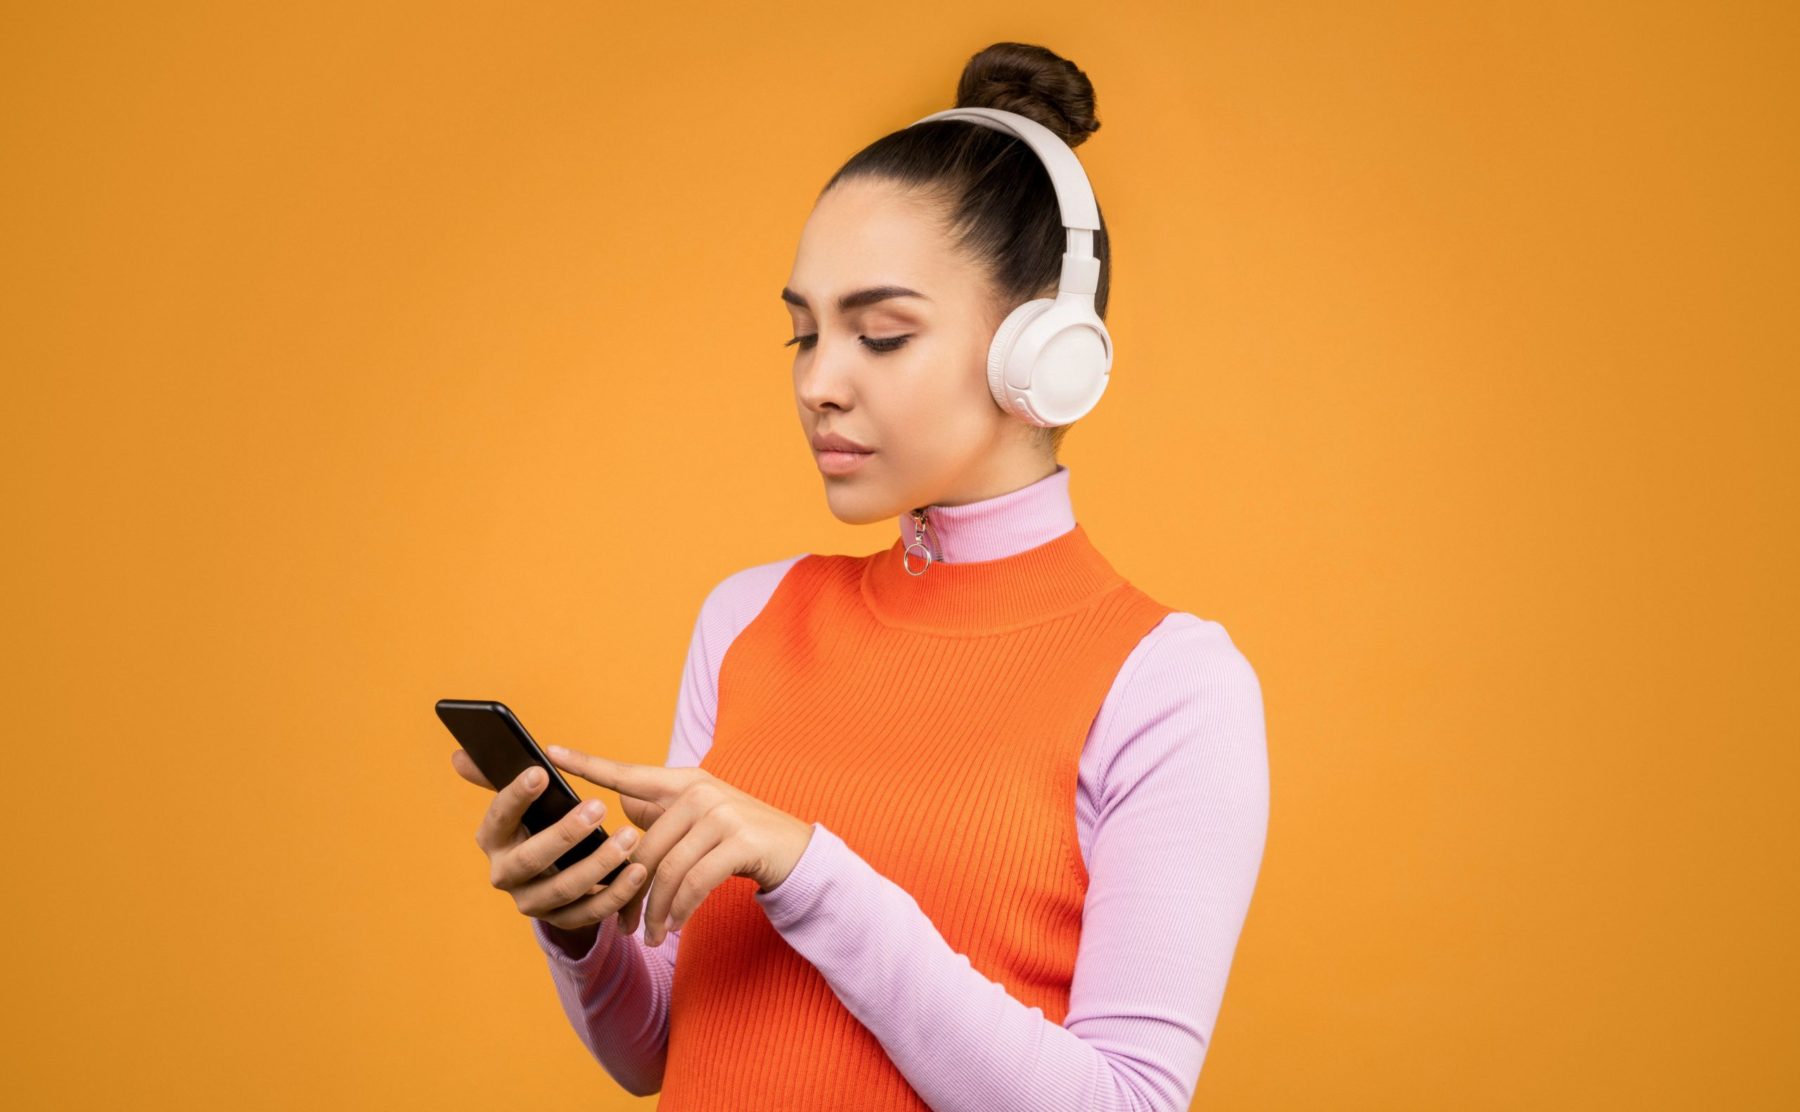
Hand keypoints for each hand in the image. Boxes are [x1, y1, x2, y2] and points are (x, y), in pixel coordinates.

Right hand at [450, 748, 649, 935]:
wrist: (549, 872)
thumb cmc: (537, 822)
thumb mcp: (519, 802)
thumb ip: (494, 776)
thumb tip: (459, 755)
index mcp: (493, 839)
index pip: (499, 817)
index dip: (516, 795)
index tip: (540, 772)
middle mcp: (505, 875)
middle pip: (531, 859)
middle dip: (564, 833)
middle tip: (598, 806)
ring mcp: (532, 902)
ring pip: (564, 889)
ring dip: (598, 864)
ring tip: (629, 837)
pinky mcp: (561, 920)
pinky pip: (590, 912)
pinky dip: (616, 894)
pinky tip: (638, 871)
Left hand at [542, 744, 814, 947]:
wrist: (800, 855)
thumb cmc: (743, 840)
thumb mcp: (702, 820)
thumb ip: (663, 811)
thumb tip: (622, 802)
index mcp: (686, 781)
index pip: (630, 774)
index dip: (590, 764)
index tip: (551, 751)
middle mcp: (702, 791)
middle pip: (644, 845)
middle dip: (630, 892)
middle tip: (623, 927)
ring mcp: (723, 813)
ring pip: (667, 869)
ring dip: (655, 911)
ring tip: (650, 937)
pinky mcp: (740, 840)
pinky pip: (693, 882)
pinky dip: (680, 910)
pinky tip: (673, 927)